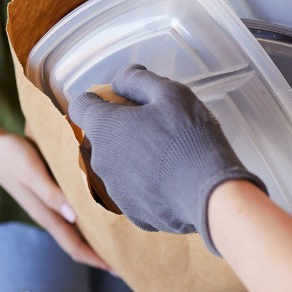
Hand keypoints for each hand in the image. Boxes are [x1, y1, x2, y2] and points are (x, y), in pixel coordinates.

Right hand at [0, 132, 111, 271]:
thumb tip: (74, 216)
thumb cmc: (10, 156)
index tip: (120, 270)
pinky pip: (74, 215)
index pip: (75, 247)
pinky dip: (90, 220)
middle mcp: (49, 215)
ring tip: (121, 242)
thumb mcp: (32, 173)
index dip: (97, 260)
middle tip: (128, 261)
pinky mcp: (49, 194)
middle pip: (78, 243)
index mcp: (46, 215)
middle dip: (101, 255)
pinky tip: (103, 215)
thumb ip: (51, 194)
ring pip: (77, 230)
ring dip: (97, 239)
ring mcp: (49, 206)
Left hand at [68, 65, 265, 256]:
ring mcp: (116, 191)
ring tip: (171, 157)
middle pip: (104, 138)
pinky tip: (175, 180)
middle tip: (158, 128)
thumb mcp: (170, 93)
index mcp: (105, 127)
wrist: (210, 195)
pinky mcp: (134, 213)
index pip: (80, 106)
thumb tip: (122, 78)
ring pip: (121, 166)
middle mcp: (102, 160)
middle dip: (124, 131)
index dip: (97, 100)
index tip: (117, 101)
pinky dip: (151, 185)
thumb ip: (138, 80)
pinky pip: (138, 192)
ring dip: (137, 159)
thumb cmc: (189, 138)